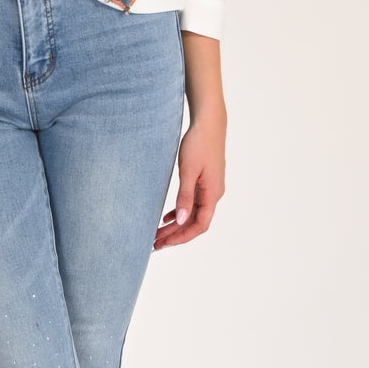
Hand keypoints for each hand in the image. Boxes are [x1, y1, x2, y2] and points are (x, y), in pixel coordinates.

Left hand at [154, 113, 225, 247]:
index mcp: (212, 194)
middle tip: (154, 244)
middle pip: (194, 222)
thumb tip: (180, 220)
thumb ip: (184, 196)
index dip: (182, 237)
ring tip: (157, 234)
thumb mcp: (188, 170)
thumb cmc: (199, 143)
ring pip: (192, 214)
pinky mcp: (204, 181)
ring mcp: (210, 188)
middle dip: (175, 235)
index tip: (164, 243)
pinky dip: (179, 212)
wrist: (209, 123)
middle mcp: (213, 194)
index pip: (199, 225)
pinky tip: (166, 217)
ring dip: (176, 225)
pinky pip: (192, 203)